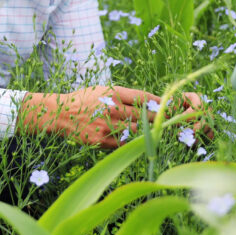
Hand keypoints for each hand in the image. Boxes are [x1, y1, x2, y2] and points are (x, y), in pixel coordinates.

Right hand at [18, 86, 208, 147]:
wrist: (59, 114)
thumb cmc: (84, 99)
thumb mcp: (103, 90)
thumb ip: (125, 95)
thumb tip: (151, 102)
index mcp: (113, 93)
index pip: (144, 98)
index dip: (161, 102)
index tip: (173, 105)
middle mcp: (111, 110)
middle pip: (145, 116)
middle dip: (161, 119)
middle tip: (176, 122)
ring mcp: (107, 128)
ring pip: (138, 133)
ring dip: (151, 134)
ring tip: (163, 134)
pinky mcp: (102, 142)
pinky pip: (124, 144)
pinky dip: (135, 143)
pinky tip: (143, 143)